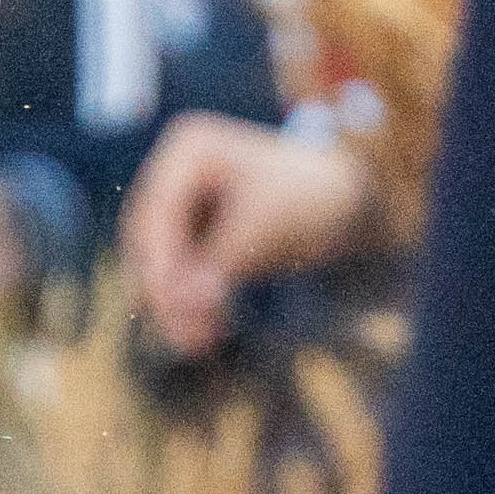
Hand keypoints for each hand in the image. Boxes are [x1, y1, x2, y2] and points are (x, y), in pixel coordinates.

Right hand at [120, 108, 378, 357]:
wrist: (344, 201)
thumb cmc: (308, 199)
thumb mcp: (263, 228)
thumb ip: (219, 264)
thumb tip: (183, 304)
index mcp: (189, 149)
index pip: (158, 209)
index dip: (160, 257)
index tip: (169, 299)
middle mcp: (176, 171)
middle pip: (150, 236)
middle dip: (165, 288)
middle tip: (184, 336)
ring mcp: (182, 202)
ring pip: (161, 260)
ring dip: (176, 303)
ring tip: (196, 344)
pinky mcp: (193, 231)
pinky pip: (181, 271)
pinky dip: (191, 300)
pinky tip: (206, 333)